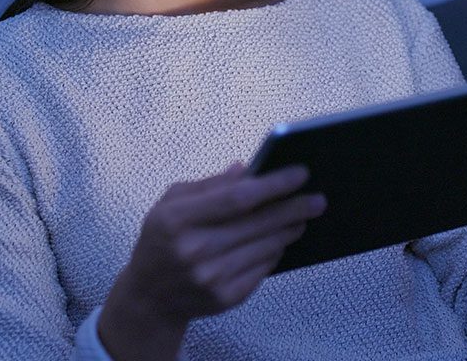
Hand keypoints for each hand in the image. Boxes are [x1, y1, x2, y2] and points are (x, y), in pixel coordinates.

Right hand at [98, 163, 325, 359]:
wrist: (149, 297)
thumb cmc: (162, 240)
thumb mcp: (170, 203)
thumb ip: (208, 185)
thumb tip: (247, 168)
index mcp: (177, 219)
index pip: (237, 198)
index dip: (273, 185)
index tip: (300, 173)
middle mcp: (194, 249)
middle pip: (258, 223)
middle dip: (294, 208)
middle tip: (318, 198)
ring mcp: (211, 277)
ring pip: (266, 246)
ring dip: (289, 229)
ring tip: (304, 216)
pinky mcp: (225, 298)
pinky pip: (263, 268)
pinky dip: (275, 251)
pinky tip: (280, 240)